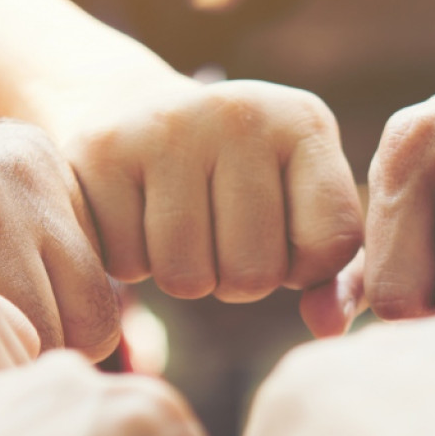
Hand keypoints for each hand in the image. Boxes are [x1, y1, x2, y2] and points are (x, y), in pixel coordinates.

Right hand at [46, 74, 361, 308]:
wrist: (130, 107)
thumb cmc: (233, 179)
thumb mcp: (298, 206)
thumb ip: (332, 275)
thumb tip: (328, 329)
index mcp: (304, 121)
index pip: (331, 248)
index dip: (303, 268)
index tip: (280, 234)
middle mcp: (240, 112)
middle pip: (254, 274)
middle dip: (236, 278)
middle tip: (217, 234)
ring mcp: (167, 127)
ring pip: (186, 280)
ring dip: (183, 276)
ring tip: (178, 226)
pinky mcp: (102, 151)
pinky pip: (126, 266)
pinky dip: (131, 263)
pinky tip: (135, 216)